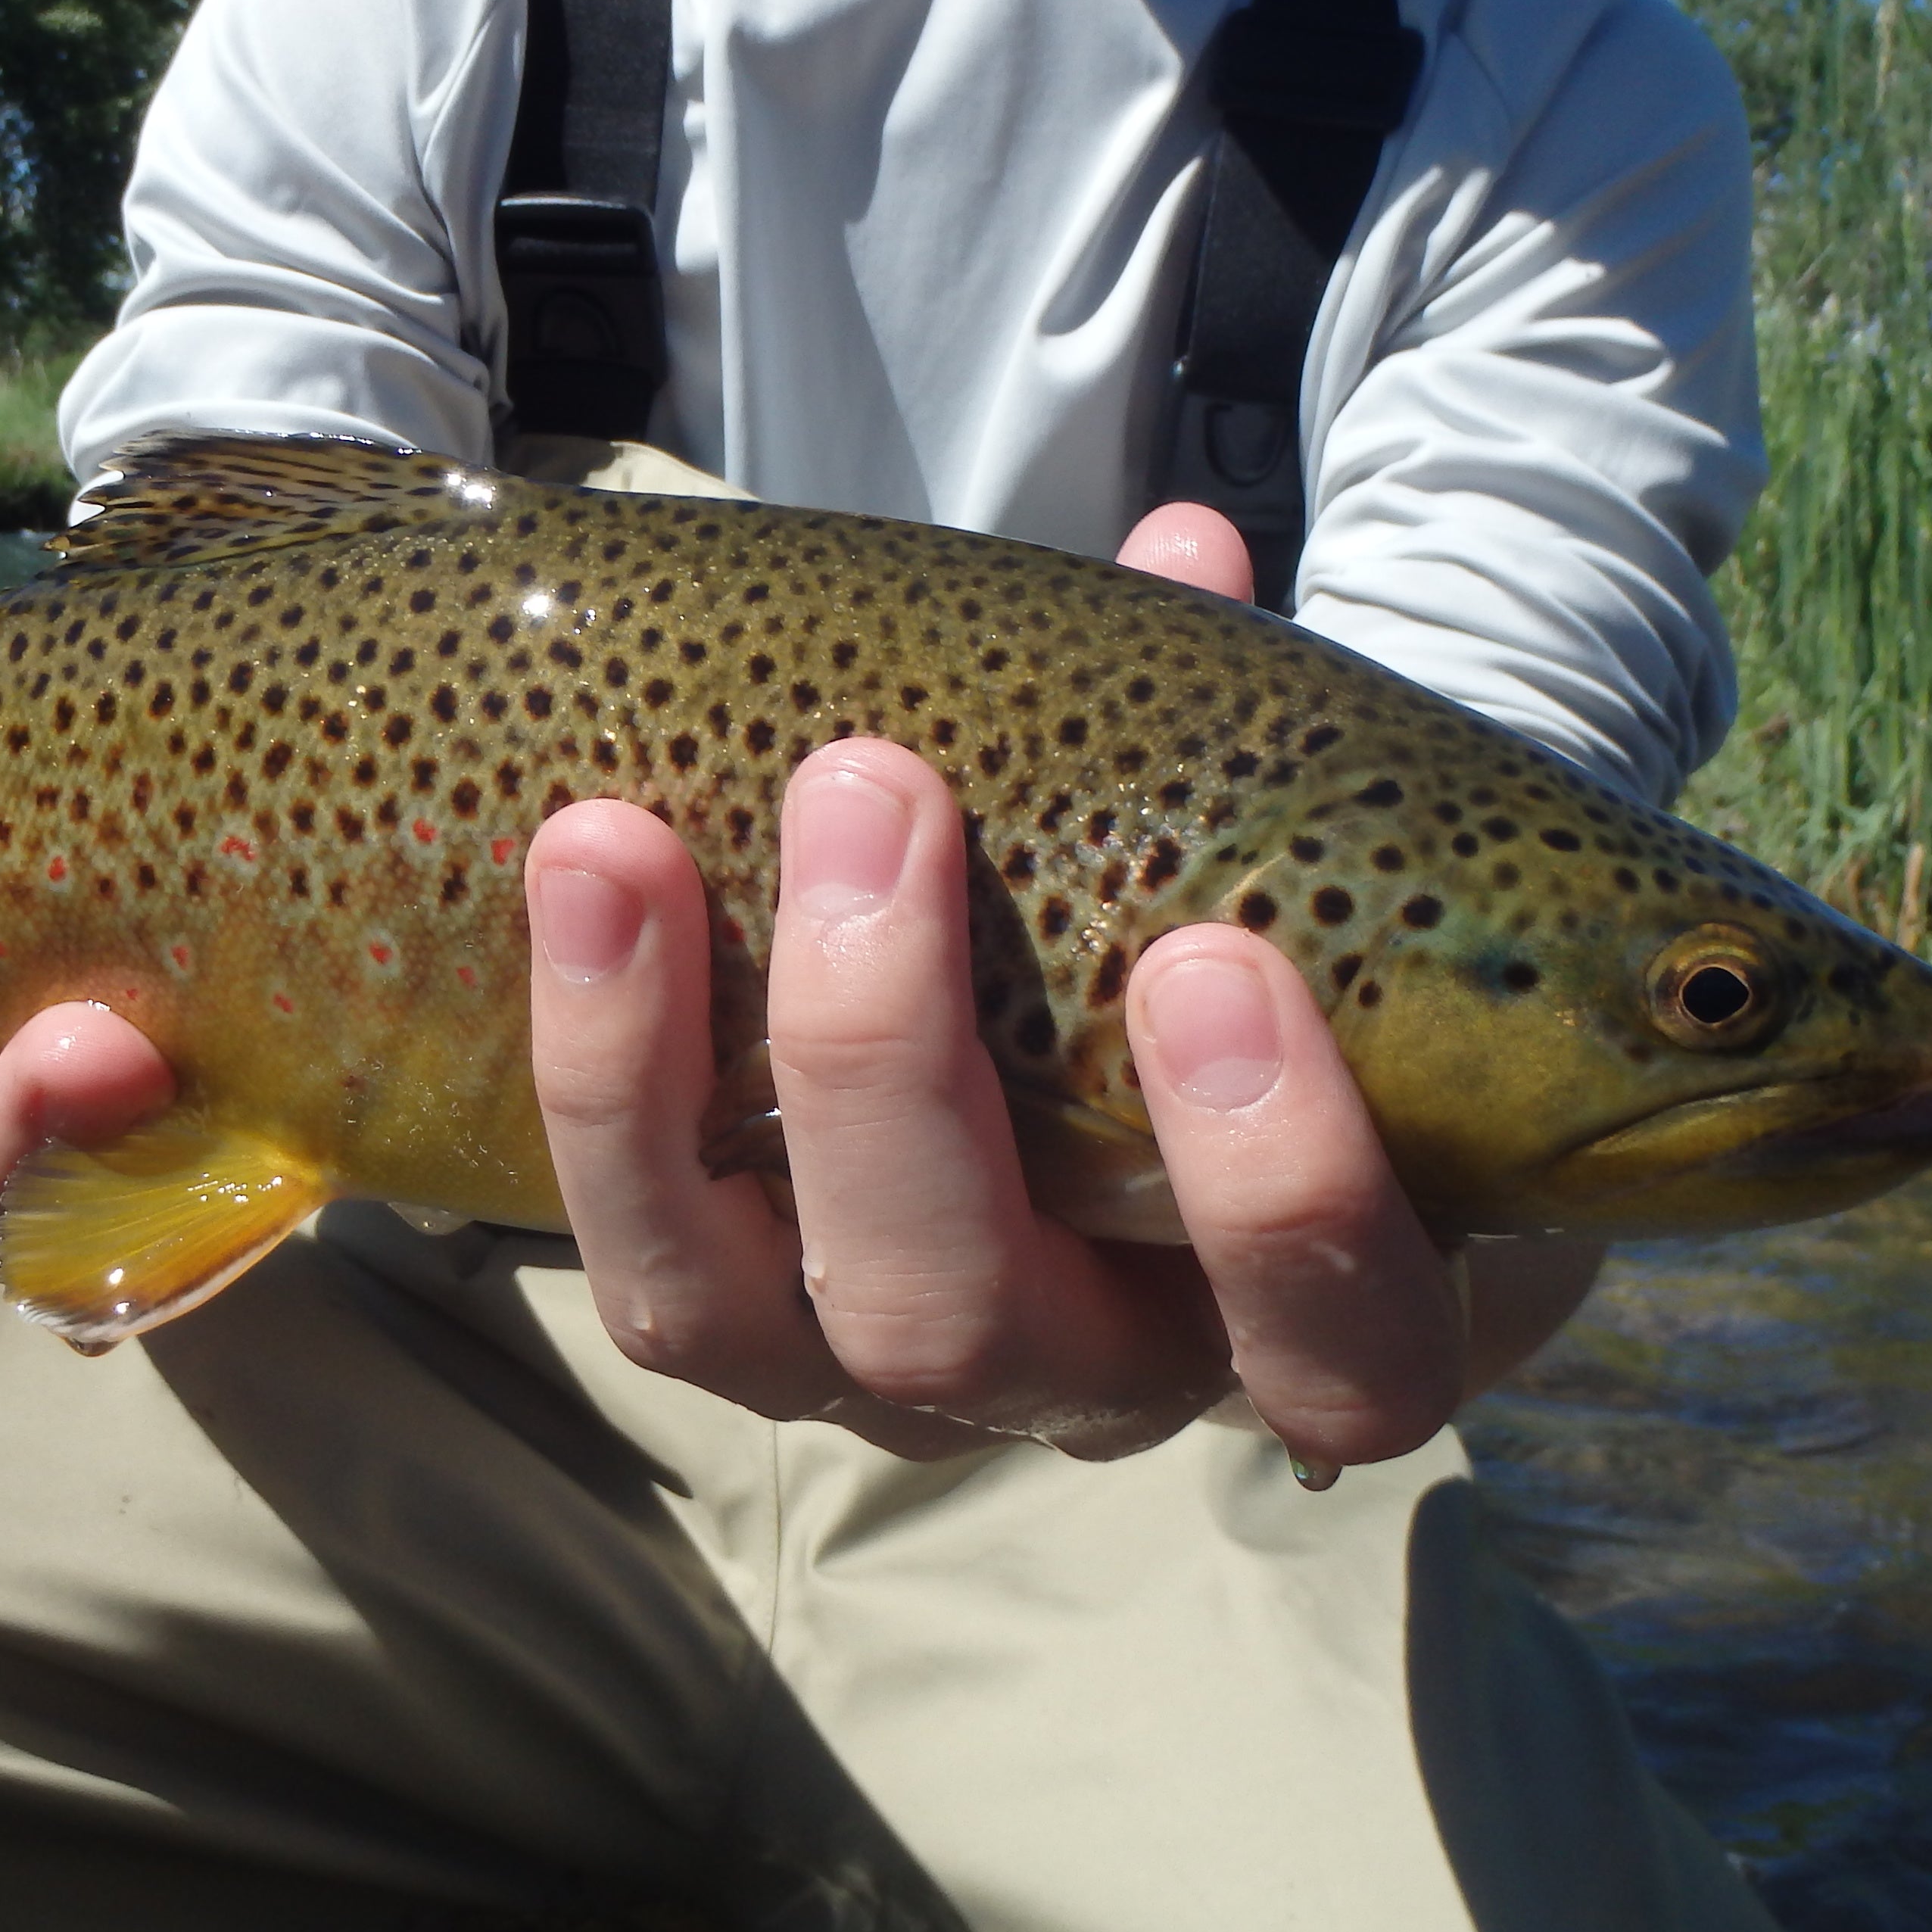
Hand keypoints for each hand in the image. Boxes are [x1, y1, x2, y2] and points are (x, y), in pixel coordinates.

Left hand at [524, 502, 1602, 1466]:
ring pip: (757, 1329)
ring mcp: (895, 1373)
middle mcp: (1091, 1377)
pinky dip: (597, 1078)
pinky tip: (583, 868)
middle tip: (874, 798)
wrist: (1124, 1062)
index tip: (1209, 957)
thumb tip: (1182, 554)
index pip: (1348, 1359)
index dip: (1281, 1197)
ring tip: (620, 838)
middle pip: (973, 1328)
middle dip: (887, 1073)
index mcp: (1300, 1304)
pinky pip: (647, 1262)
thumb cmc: (1247, 958)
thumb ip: (1244, 739)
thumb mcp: (1276, 867)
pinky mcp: (744, 1329)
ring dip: (665, 1081)